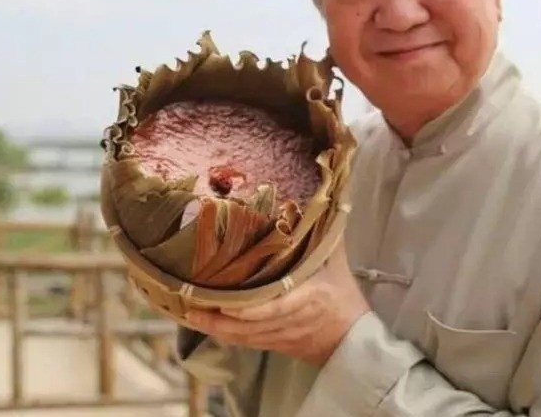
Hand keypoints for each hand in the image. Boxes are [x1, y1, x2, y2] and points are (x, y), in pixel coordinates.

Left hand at [183, 241, 370, 366]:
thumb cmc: (342, 294)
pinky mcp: (273, 345)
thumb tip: (322, 195)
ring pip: (244, 337)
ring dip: (215, 329)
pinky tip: (205, 325)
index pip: (277, 306)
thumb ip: (323, 230)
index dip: (250, 309)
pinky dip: (225, 335)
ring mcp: (280, 335)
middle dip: (219, 320)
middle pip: (250, 325)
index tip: (224, 304)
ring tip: (189, 314)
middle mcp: (291, 320)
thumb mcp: (335, 259)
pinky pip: (245, 343)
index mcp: (309, 297)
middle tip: (190, 306)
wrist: (351, 338)